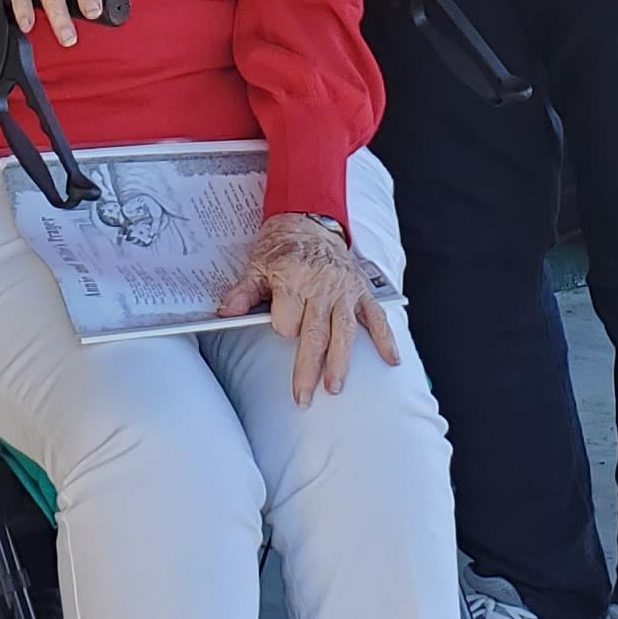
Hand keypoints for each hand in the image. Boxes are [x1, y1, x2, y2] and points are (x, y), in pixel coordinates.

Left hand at [216, 212, 397, 404]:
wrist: (309, 221)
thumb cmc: (282, 247)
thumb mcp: (257, 265)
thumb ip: (243, 291)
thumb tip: (227, 311)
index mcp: (292, 278)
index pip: (286, 319)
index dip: (281, 328)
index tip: (279, 329)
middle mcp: (320, 286)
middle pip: (314, 334)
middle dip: (308, 368)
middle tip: (303, 397)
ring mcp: (344, 290)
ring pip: (343, 331)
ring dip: (340, 361)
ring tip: (335, 386)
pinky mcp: (361, 291)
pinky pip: (376, 316)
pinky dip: (385, 338)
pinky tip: (390, 360)